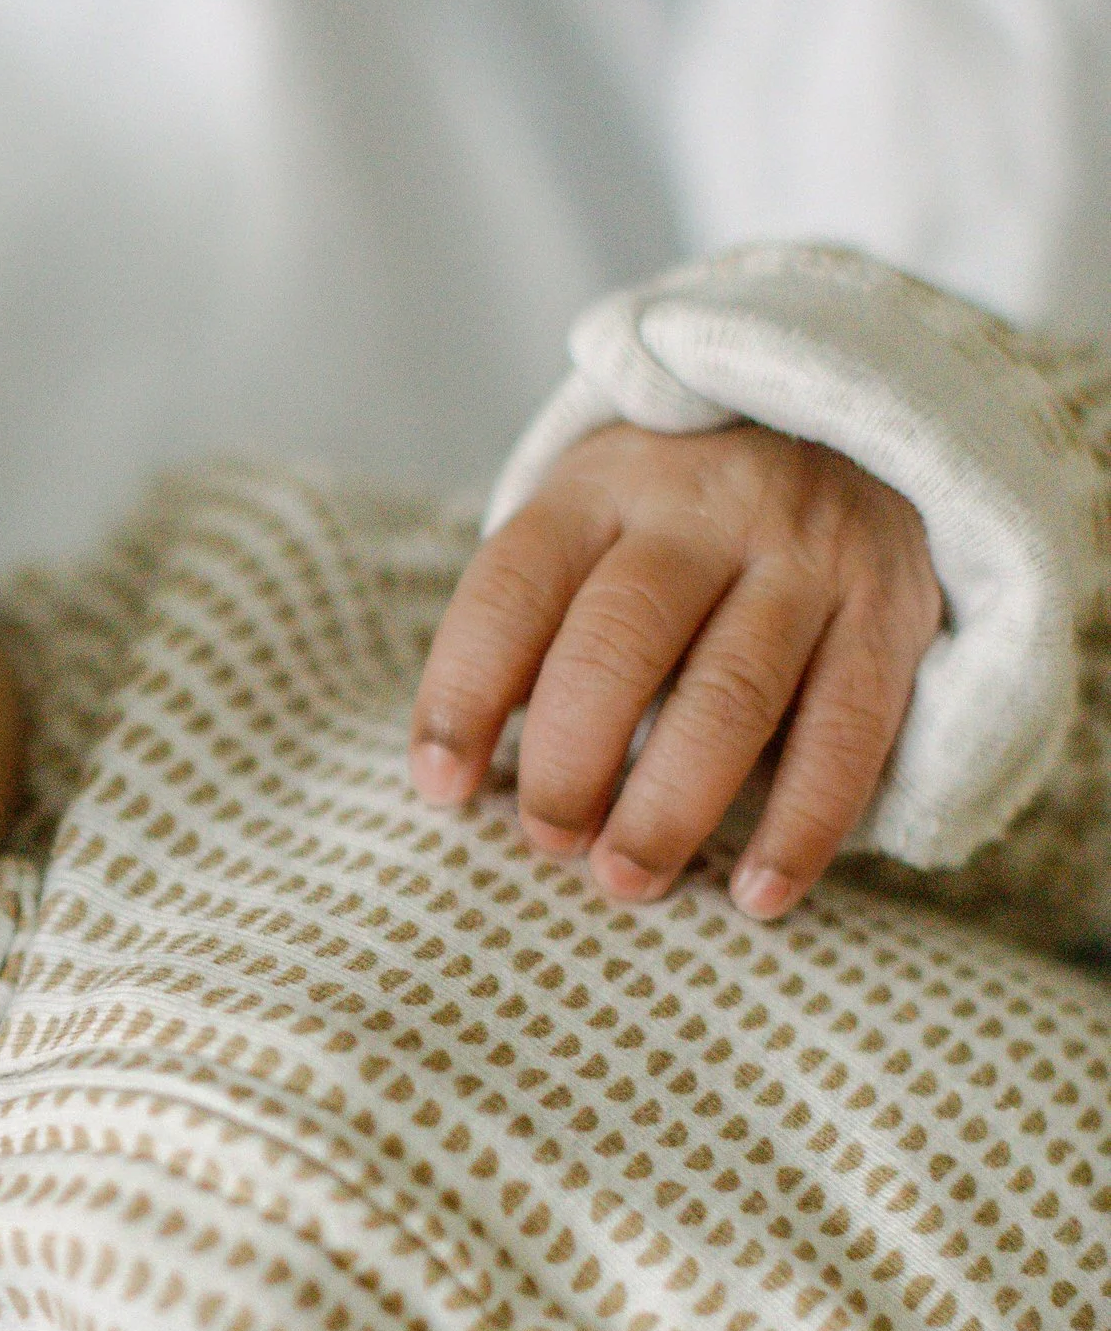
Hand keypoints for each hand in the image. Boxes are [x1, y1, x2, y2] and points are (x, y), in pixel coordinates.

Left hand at [408, 422, 942, 917]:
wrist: (856, 435)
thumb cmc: (682, 526)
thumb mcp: (594, 528)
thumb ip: (532, 628)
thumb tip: (454, 775)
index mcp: (604, 488)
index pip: (514, 588)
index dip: (465, 692)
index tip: (442, 787)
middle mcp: (707, 510)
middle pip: (620, 640)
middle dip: (571, 759)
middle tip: (548, 840)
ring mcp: (807, 557)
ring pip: (731, 693)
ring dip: (671, 803)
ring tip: (628, 878)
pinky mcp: (889, 615)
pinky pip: (846, 734)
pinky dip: (801, 826)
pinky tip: (757, 895)